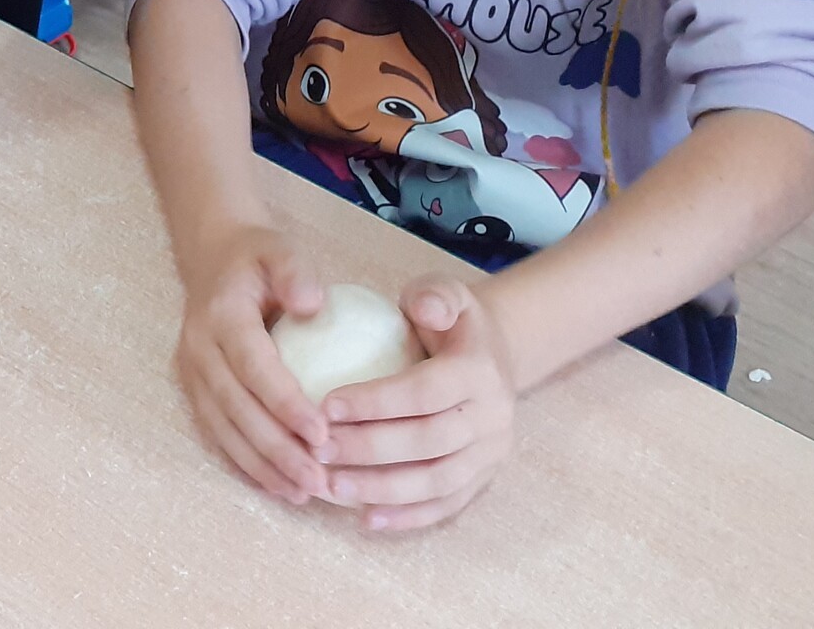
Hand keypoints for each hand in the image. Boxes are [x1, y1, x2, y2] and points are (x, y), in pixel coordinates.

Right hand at [174, 223, 332, 504]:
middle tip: (318, 479)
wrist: (212, 257)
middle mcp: (199, 348)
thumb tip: (314, 305)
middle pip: (236, 408)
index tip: (321, 436)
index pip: (253, 367)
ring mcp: (191, 371)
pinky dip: (244, 463)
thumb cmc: (256, 257)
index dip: (285, 404)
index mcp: (222, 315)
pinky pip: (216, 433)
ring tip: (302, 493)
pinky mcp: (193, 389)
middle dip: (276, 449)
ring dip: (261, 466)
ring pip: (223, 428)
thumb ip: (295, 271)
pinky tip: (276, 485)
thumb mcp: (279, 248)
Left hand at [318, 275, 517, 529]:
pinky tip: (366, 520)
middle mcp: (492, 418)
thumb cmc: (452, 322)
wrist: (496, 356)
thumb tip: (420, 309)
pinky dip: (408, 517)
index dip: (375, 401)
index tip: (325, 406)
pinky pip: (446, 505)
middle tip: (318, 450)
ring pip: (436, 482)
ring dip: (382, 490)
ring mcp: (490, 454)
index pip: (423, 392)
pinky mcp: (483, 479)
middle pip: (427, 442)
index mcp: (480, 372)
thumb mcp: (447, 293)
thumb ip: (434, 295)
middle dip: (369, 449)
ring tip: (332, 487)